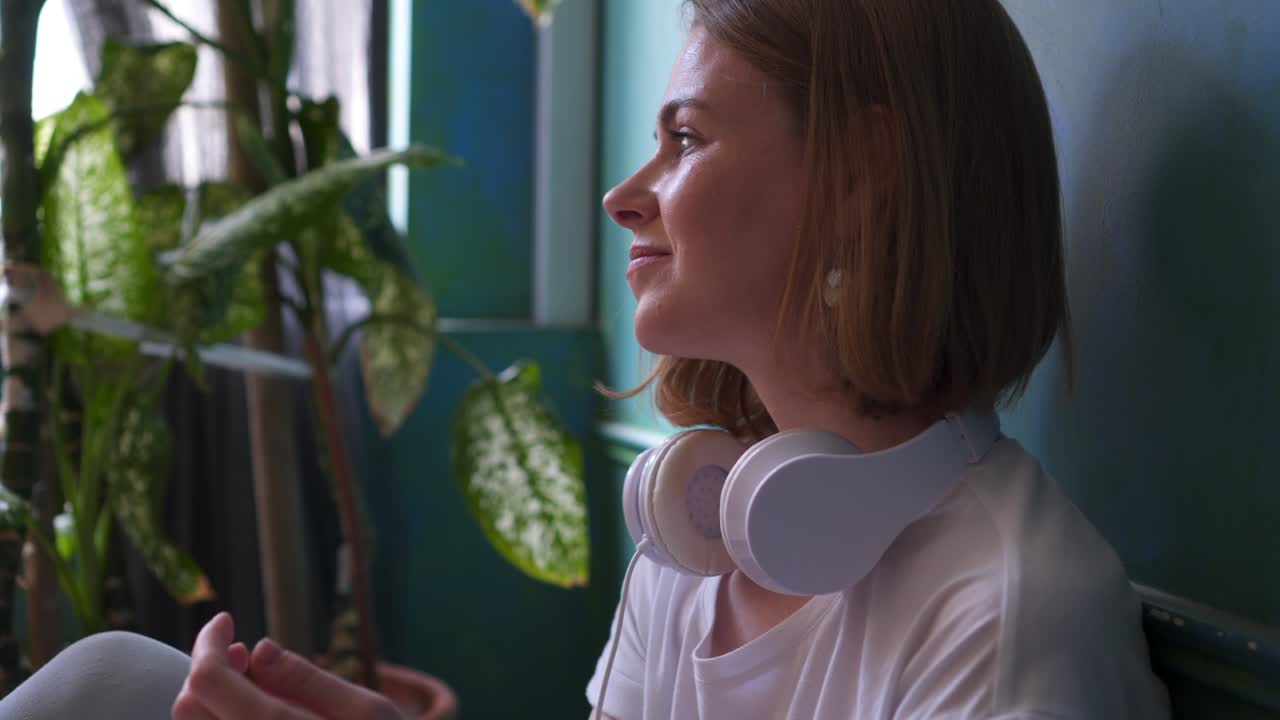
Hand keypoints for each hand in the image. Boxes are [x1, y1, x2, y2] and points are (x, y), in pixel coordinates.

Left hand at [173, 612, 400, 719]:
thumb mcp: (368, 713)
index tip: (226, 620)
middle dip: (209, 669)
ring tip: (253, 687)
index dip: (208, 641)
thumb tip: (259, 649)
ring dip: (212, 701)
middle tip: (245, 654)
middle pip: (188, 707)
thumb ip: (308, 679)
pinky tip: (257, 717)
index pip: (208, 678)